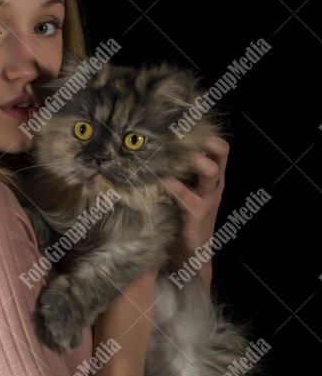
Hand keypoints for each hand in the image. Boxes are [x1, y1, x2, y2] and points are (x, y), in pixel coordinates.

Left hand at [162, 135, 229, 292]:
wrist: (192, 255)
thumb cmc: (185, 219)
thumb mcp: (186, 192)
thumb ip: (178, 174)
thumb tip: (153, 151)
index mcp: (214, 177)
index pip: (219, 146)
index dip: (205, 132)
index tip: (184, 121)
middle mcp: (215, 184)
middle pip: (221, 151)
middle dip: (204, 138)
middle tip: (181, 130)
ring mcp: (209, 198)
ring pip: (210, 170)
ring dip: (191, 159)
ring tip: (171, 150)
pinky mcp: (197, 213)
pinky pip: (184, 193)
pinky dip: (170, 183)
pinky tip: (156, 178)